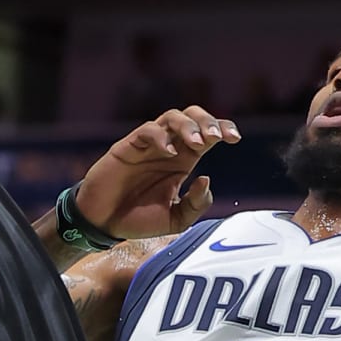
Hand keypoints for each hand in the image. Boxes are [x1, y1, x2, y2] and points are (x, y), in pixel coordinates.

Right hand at [76, 107, 239, 239]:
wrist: (104, 224)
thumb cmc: (138, 219)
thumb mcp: (176, 220)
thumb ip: (195, 204)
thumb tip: (206, 179)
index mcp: (183, 160)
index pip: (207, 134)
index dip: (223, 129)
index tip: (235, 139)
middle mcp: (168, 148)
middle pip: (192, 117)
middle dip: (208, 121)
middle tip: (218, 137)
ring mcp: (148, 146)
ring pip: (171, 117)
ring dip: (188, 126)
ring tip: (197, 142)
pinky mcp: (128, 147)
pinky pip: (147, 131)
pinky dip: (161, 137)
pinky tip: (170, 152)